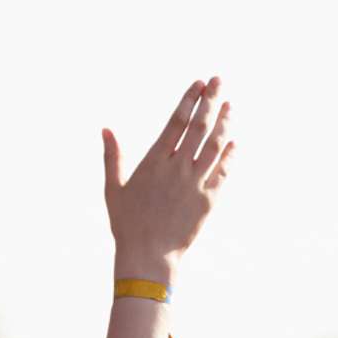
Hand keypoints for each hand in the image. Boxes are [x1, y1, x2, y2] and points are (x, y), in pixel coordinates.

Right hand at [103, 75, 234, 280]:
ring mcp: (195, 183)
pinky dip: (228, 154)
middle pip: (199, 126)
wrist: (147, 256)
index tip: (198, 84)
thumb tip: (106, 130)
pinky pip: (223, 170)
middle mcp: (177, 168)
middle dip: (210, 100)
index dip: (189, 100)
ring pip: (214, 144)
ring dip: (223, 122)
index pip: (177, 122)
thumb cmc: (127, 224)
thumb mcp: (113, 190)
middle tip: (218, 81)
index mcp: (154, 163)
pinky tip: (231, 142)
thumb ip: (112, 157)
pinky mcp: (208, 199)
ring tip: (228, 105)